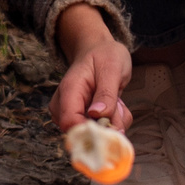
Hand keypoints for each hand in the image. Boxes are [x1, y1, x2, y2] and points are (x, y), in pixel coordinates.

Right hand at [50, 2, 134, 131]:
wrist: (100, 50)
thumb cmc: (104, 55)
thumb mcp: (111, 68)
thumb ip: (106, 93)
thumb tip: (98, 115)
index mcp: (69, 91)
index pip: (70, 122)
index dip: (91, 131)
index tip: (113, 127)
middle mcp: (66, 105)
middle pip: (84, 132)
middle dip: (108, 125)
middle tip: (118, 105)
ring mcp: (74, 113)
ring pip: (96, 134)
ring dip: (114, 122)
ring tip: (117, 100)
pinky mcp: (83, 118)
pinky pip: (103, 130)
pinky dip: (115, 121)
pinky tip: (116, 105)